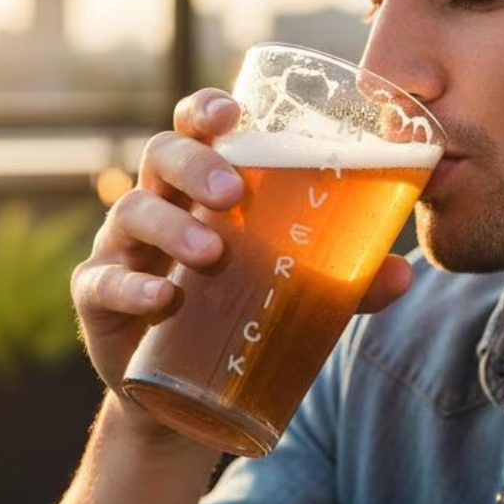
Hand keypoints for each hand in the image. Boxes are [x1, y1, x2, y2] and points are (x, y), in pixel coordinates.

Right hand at [71, 90, 414, 400]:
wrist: (187, 393)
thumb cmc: (241, 313)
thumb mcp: (298, 294)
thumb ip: (347, 280)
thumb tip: (405, 273)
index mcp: (203, 187)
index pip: (196, 129)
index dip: (206, 110)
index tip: (232, 112)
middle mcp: (159, 205)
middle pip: (161, 156)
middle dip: (194, 164)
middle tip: (232, 194)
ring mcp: (124, 248)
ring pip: (131, 212)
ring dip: (170, 226)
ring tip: (212, 254)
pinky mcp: (99, 298)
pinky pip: (104, 281)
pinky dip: (132, 286)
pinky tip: (162, 299)